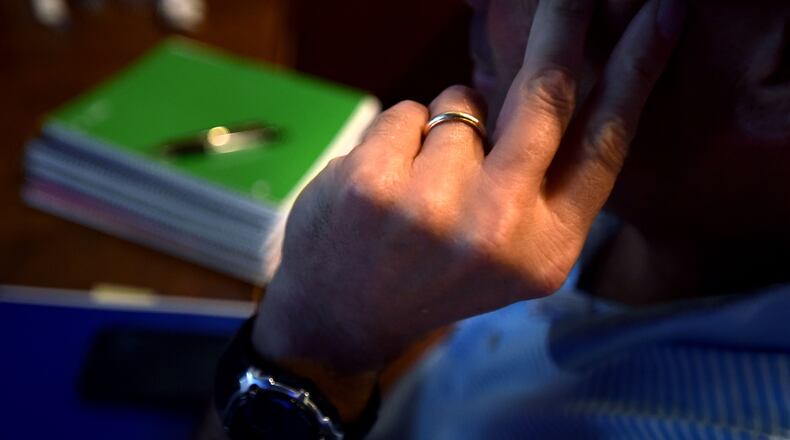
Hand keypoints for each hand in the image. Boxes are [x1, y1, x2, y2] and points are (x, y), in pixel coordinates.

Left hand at [254, 0, 684, 372]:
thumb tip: (561, 78)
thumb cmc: (434, 272)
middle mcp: (498, 231)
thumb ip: (543, 179)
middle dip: (563, 28)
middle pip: (546, 96)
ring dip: (448, 124)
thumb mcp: (509, 249)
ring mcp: (431, 209)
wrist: (345, 314)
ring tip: (422, 184)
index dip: (639, 70)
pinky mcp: (374, 186)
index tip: (663, 14)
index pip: (606, 142)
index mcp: (547, 248)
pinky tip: (388, 181)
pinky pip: (409, 111)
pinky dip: (401, 135)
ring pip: (463, 105)